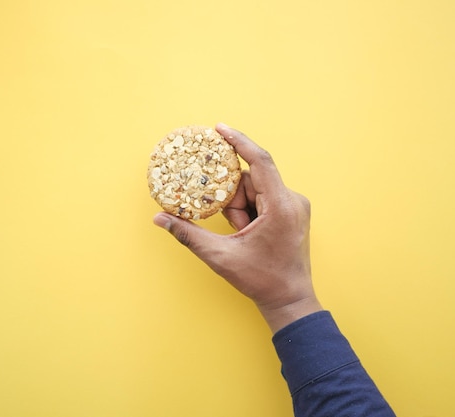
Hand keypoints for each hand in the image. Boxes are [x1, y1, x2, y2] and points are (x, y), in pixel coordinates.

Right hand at [153, 123, 321, 332]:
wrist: (290, 300)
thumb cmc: (261, 280)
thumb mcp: (220, 257)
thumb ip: (188, 234)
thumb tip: (159, 218)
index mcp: (281, 206)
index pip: (260, 161)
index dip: (238, 142)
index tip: (219, 128)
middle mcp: (293, 201)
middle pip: (252, 181)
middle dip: (233, 200)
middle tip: (230, 224)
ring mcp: (295, 206)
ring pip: (256, 191)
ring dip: (240, 209)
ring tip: (241, 234)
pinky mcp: (293, 212)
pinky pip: (264, 199)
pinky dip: (249, 212)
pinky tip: (247, 232)